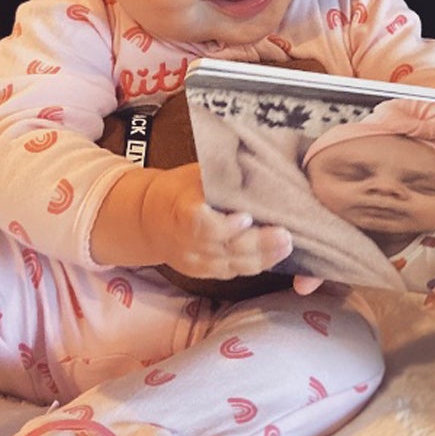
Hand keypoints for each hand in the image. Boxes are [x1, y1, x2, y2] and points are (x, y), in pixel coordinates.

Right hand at [95, 162, 292, 276]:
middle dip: (257, 243)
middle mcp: (185, 242)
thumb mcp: (193, 175)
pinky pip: (231, 273)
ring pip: (231, 264)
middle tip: (284, 234)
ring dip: (262, 257)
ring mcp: (194, 261)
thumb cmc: (179, 189)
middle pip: (223, 247)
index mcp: (181, 212)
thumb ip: (219, 178)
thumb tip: (254, 162)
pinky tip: (274, 256)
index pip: (201, 224)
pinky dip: (254, 265)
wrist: (148, 218)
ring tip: (286, 245)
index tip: (247, 216)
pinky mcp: (202, 272)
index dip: (224, 225)